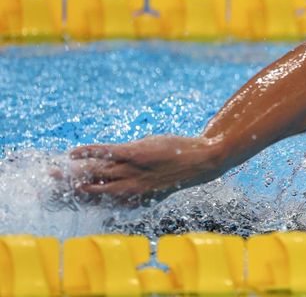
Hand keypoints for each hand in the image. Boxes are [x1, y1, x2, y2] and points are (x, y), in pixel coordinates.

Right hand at [66, 135, 223, 203]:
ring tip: (56, 173)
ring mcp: (134, 170)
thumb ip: (136, 187)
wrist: (204, 160)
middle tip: (49, 188)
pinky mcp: (137, 152)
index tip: (62, 201)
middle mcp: (131, 187)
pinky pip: (108, 153)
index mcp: (136, 198)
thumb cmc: (180, 170)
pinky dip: (89, 153)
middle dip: (71, 190)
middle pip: (94, 191)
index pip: (102, 203)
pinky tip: (74, 153)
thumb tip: (117, 183)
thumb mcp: (157, 184)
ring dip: (74, 173)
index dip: (81, 202)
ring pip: (97, 174)